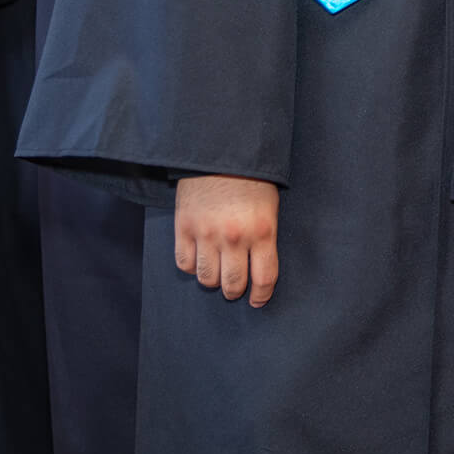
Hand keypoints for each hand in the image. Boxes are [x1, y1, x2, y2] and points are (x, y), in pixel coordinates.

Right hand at [174, 175, 279, 306]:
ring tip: (217, 275)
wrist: (220, 152)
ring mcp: (206, 234)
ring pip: (207, 278)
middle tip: (236, 289)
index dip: (262, 295)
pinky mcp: (183, 227)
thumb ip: (265, 237)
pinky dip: (192, 267)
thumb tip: (259, 267)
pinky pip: (184, 263)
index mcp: (262, 231)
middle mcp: (234, 237)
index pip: (265, 277)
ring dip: (213, 281)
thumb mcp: (270, 207)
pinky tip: (199, 260)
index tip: (258, 301)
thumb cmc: (252, 179)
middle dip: (236, 291)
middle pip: (233, 284)